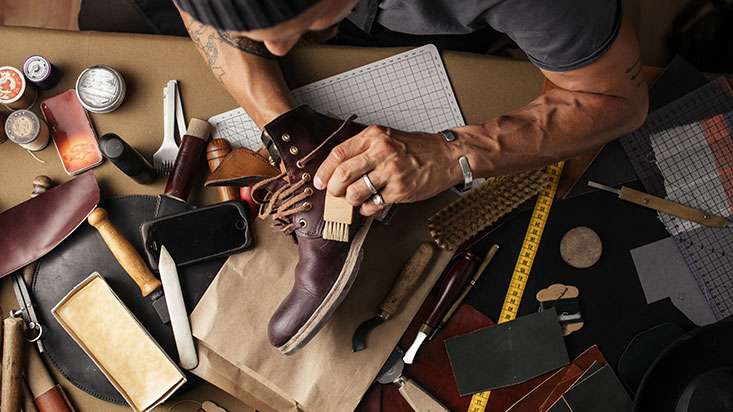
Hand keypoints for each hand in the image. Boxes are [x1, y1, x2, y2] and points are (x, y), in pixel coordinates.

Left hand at [314, 125, 462, 215]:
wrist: (447, 155)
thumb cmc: (417, 148)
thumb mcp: (387, 137)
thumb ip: (363, 149)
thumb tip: (337, 169)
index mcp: (374, 136)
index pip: (338, 154)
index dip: (324, 171)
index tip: (319, 182)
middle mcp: (382, 152)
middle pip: (342, 175)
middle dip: (334, 189)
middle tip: (335, 193)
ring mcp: (391, 172)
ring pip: (355, 193)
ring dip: (350, 201)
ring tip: (356, 199)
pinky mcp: (401, 190)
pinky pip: (372, 205)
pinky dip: (366, 209)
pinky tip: (371, 204)